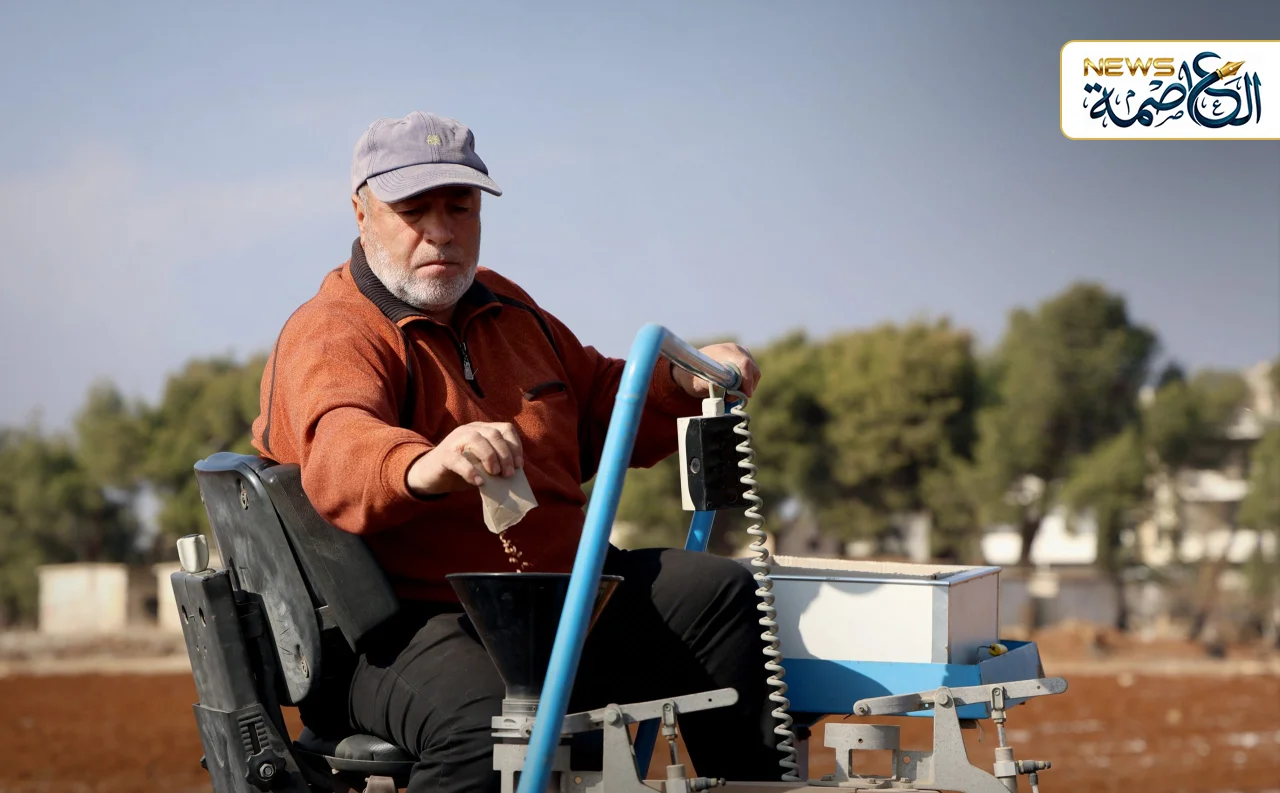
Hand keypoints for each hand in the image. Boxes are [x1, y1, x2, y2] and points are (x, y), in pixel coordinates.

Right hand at [406, 422, 523, 495]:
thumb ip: (496, 464)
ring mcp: (455, 440)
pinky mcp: (443, 455)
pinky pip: (459, 460)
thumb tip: (514, 474)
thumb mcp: (482, 465)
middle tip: (509, 474)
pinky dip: (471, 471)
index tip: (519, 465)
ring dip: (491, 458)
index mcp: (482, 430)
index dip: (515, 446)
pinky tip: (479, 482)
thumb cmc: (461, 470)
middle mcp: (469, 430)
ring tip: (495, 474)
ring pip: (477, 440)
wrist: (430, 476)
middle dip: (505, 454)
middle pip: (494, 434)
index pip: (505, 429)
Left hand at [672, 343, 761, 398]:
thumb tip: (722, 388)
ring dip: (746, 387)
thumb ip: (710, 384)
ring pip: (754, 373)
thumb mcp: (698, 382)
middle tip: (731, 398)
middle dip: (746, 387)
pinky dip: (746, 384)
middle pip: (752, 369)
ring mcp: (741, 353)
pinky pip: (752, 373)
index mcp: (723, 351)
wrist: (690, 369)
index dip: (747, 380)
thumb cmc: (693, 376)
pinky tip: (734, 390)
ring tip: (730, 395)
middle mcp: (734, 349)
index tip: (746, 394)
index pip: (743, 363)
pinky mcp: (744, 359)